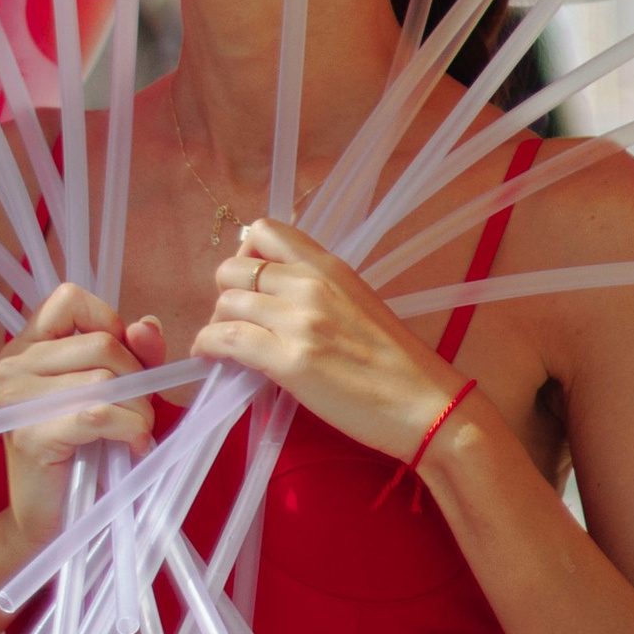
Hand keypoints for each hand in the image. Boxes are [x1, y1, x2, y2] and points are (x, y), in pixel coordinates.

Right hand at [0, 286, 165, 557]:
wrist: (53, 520)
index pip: (71, 298)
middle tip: (138, 414)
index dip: (110, 324)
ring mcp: (17, 398)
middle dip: (137, 379)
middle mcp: (13, 364)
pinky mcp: (31, 434)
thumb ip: (132, 353)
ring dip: (138, 409)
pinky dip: (129, 429)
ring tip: (134, 433)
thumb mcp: (113, 390)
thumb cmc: (83, 451)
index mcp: (27, 344)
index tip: (122, 365)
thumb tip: (146, 325)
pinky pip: (99, 413)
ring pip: (106, 377)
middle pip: (102, 342)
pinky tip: (130, 446)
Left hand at [194, 223, 470, 464]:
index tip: (251, 282)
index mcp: (330, 267)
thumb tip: (277, 299)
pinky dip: (208, 347)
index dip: (245, 253)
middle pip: (233, 268)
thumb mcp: (359, 305)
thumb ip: (319, 293)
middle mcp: (310, 284)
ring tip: (225, 345)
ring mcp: (299, 320)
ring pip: (225, 303)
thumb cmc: (398, 363)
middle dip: (226, 293)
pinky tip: (210, 359)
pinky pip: (226, 340)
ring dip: (216, 323)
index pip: (266, 231)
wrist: (425, 403)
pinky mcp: (290, 360)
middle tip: (237, 320)